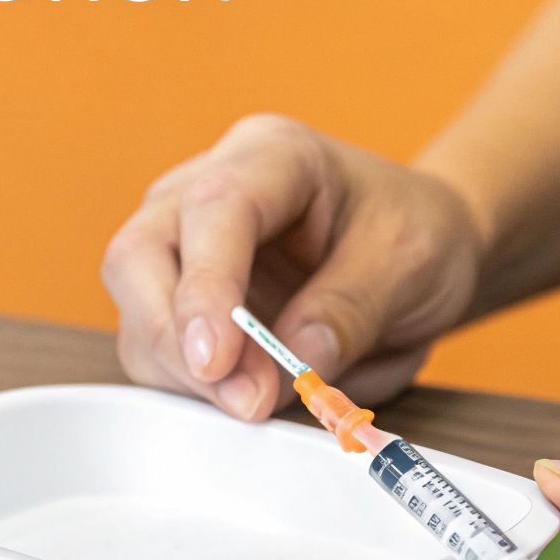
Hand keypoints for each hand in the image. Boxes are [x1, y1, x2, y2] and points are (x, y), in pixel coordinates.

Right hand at [102, 114, 482, 420]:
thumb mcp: (411, 264)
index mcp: (273, 156)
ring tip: (256, 403)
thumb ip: (351, 311)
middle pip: (138, 254)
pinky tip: (242, 396)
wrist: (423, 251)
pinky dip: (189, 387)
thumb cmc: (415, 236)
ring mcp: (184, 247)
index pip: (214, 208)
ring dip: (182, 372)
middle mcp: (207, 189)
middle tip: (241, 400)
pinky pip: (157, 350)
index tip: (218, 361)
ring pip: (136, 310)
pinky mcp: (182, 302)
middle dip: (175, 337)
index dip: (206, 287)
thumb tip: (292, 363)